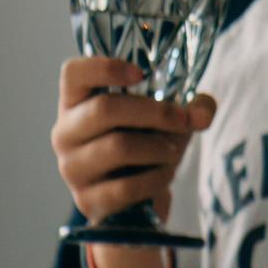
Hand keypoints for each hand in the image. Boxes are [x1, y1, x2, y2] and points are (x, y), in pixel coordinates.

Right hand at [51, 57, 214, 260]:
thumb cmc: (144, 143)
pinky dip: (155, 178)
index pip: (73, 73)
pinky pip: (126, 186)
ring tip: (171, 151)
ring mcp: (71, 168)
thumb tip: (203, 114)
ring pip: (118, 147)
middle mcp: (65, 132)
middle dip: (154, 112)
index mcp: (76, 101)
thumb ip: (191, 107)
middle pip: (104, 109)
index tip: (140, 73)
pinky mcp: (86, 200)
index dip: (104, 67)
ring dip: (157, 148)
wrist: (137, 196)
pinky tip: (163, 174)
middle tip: (183, 119)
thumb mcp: (167, 117)